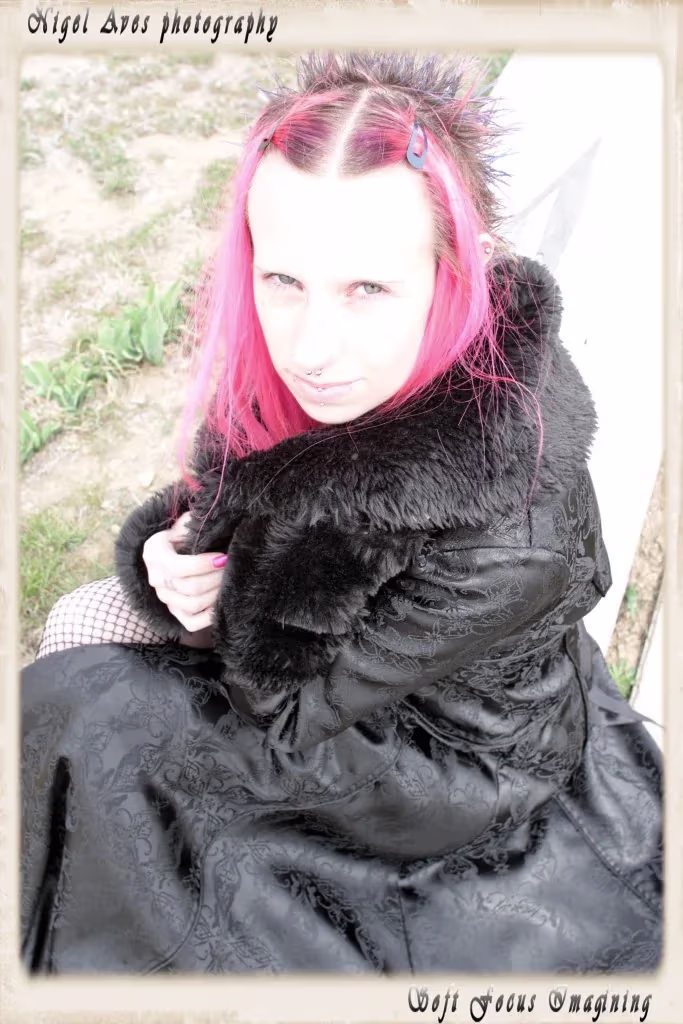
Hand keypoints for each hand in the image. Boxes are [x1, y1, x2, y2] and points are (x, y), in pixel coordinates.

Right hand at [142, 511, 227, 633]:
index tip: (223, 557)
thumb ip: (190, 521)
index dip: (204, 565)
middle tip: (231, 568)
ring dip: (216, 594)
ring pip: (192, 605)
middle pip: (189, 588)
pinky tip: (221, 601)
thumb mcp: (179, 525)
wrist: (166, 556)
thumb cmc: (179, 538)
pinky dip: (209, 616)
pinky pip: (192, 623)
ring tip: (228, 581)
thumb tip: (209, 517)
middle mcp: (156, 580)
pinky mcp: (175, 613)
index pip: (178, 567)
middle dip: (215, 578)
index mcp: (154, 555)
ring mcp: (165, 600)